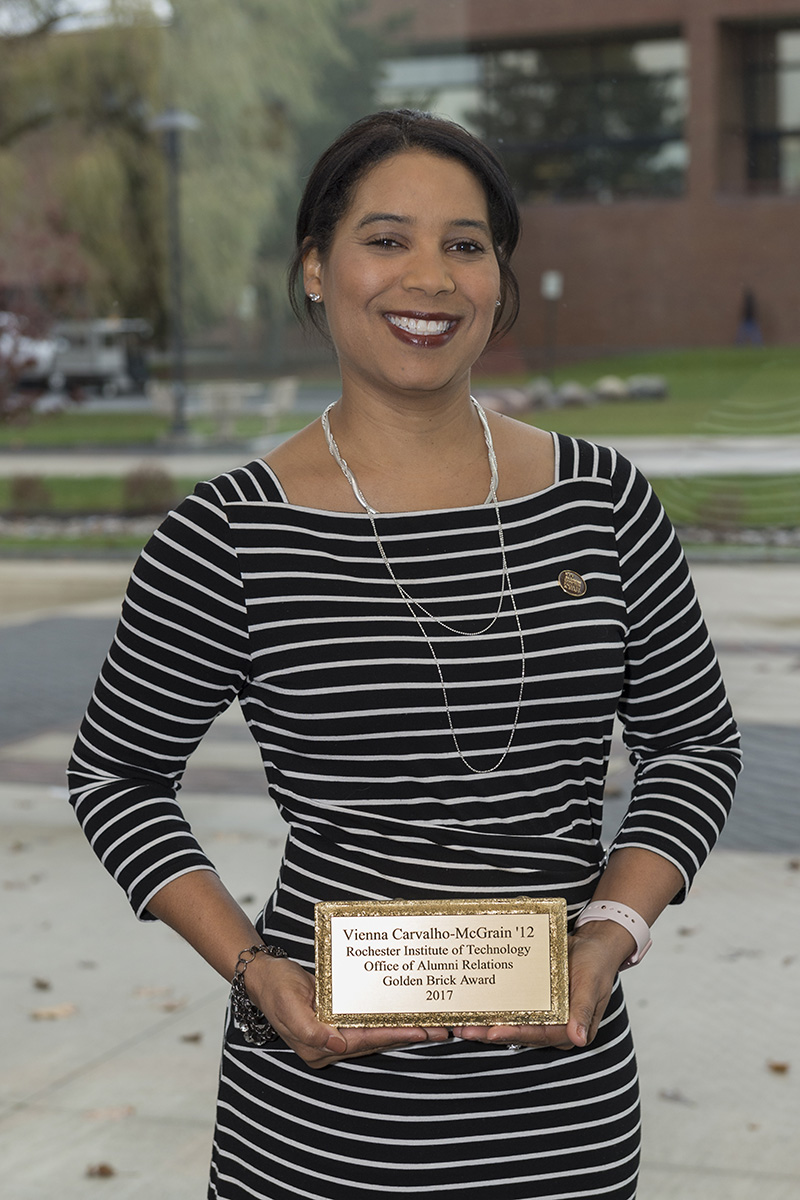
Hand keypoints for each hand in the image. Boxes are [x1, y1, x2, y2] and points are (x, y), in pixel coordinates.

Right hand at [245, 953, 448, 1067]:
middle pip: (375, 1042)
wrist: (265, 976)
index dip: (393, 1036)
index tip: (420, 1031)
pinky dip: (388, 1022)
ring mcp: (333, 1037)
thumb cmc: (276, 987)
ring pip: (375, 1036)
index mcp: (317, 1046)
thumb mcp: (288, 1003)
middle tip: (440, 1030)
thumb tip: (336, 1044)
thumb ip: (309, 1028)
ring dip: (402, 1031)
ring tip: (433, 1026)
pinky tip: (406, 1017)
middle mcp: (329, 1046)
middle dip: (407, 1036)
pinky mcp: (337, 1024)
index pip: (363, 1041)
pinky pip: (368, 1025)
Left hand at [453, 922, 630, 1051]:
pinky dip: (493, 1009)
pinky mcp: (533, 1003)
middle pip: (519, 1033)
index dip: (514, 1034)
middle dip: (490, 1034)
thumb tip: (579, 1038)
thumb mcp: (592, 984)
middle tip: (464, 1030)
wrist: (593, 944)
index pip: (538, 1035)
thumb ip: (583, 1010)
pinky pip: (511, 1008)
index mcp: (570, 1029)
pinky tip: (473, 1007)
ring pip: (510, 1024)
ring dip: (486, 1025)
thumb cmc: (596, 963)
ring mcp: (542, 1016)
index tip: (492, 1033)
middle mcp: (554, 1027)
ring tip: (460, 1024)